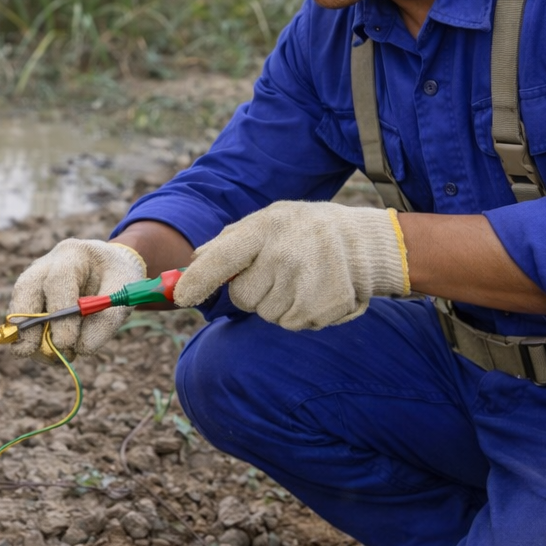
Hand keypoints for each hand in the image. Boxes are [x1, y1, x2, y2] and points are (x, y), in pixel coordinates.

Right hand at [7, 239, 145, 357]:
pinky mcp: (30, 295)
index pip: (58, 281)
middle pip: (25, 289)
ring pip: (18, 305)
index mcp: (74, 255)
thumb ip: (106, 321)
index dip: (58, 314)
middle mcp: (47, 264)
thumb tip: (81, 348)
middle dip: (25, 323)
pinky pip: (22, 318)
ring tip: (50, 357)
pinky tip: (49, 351)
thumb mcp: (123, 294)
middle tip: (30, 351)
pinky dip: (32, 338)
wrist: (108, 266)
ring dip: (27, 335)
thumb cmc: (117, 277)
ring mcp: (34, 279)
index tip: (65, 342)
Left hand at [173, 201, 409, 329]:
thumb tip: (194, 261)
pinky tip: (314, 291)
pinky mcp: (321, 309)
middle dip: (253, 290)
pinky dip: (298, 313)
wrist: (365, 244)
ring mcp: (304, 284)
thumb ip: (230, 241)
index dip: (197, 280)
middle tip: (278, 270)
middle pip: (242, 297)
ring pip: (266, 314)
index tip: (180, 297)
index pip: (221, 258)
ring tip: (301, 278)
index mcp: (265, 228)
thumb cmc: (305, 230)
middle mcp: (283, 256)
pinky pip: (290, 324)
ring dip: (277, 303)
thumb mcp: (269, 220)